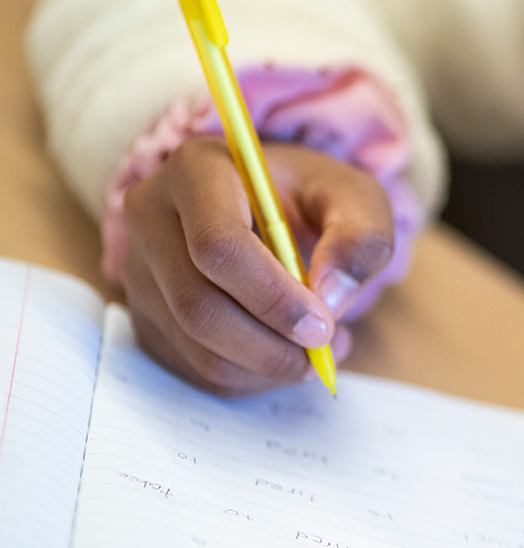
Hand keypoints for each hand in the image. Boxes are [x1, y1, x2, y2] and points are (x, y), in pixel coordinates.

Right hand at [121, 138, 393, 396]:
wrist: (279, 211)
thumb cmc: (315, 199)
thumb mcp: (356, 200)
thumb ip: (360, 238)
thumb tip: (331, 297)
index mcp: (196, 171)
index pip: (217, 247)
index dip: (272, 298)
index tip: (323, 326)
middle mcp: (151, 217)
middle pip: (198, 306)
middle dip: (271, 345)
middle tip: (326, 350)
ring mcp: (139, 271)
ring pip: (196, 346)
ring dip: (267, 366)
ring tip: (319, 352)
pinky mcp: (147, 315)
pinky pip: (195, 367)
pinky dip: (251, 377)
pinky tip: (287, 354)